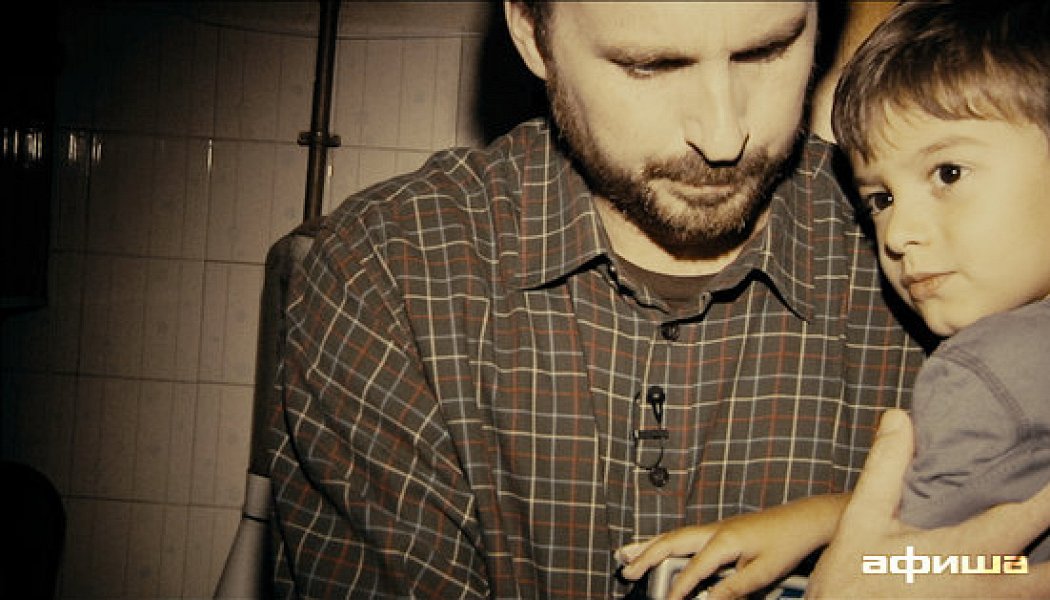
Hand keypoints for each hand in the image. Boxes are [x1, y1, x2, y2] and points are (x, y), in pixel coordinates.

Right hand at [617, 494, 845, 599]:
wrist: (804, 520)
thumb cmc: (786, 544)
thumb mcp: (762, 572)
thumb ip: (733, 589)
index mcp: (723, 540)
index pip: (692, 569)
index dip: (677, 590)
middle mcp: (714, 530)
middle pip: (671, 542)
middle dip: (645, 557)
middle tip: (625, 571)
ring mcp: (716, 527)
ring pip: (674, 535)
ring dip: (649, 545)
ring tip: (626, 554)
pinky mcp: (721, 530)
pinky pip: (685, 535)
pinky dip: (665, 541)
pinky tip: (659, 548)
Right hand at [808, 409, 1049, 597]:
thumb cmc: (851, 584)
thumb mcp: (863, 520)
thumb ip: (886, 468)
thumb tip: (899, 418)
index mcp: (968, 554)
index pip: (1032, 515)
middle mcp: (992, 586)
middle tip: (1045, 496)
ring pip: (1044, 590)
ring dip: (1048, 562)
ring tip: (1043, 530)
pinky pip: (1022, 598)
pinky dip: (1032, 583)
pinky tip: (1023, 561)